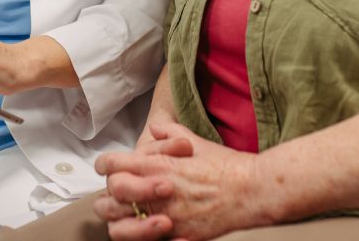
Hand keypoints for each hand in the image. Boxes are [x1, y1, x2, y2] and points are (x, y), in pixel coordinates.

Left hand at [94, 122, 267, 240]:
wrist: (254, 191)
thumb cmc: (228, 166)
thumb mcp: (196, 142)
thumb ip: (171, 133)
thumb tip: (157, 128)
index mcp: (158, 164)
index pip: (112, 164)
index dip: (105, 165)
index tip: (108, 167)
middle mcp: (157, 190)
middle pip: (111, 195)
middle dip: (110, 195)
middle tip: (119, 195)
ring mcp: (166, 215)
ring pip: (122, 227)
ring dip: (122, 222)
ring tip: (131, 218)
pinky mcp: (178, 234)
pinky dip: (146, 237)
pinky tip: (154, 229)